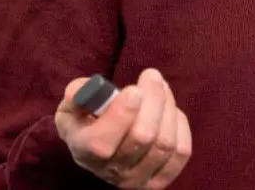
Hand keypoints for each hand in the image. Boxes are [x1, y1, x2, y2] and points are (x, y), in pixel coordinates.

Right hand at [56, 68, 192, 188]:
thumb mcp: (73, 105)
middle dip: (153, 100)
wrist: (98, 147)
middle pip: (142, 137)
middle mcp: (111, 171)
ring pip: (165, 143)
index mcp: (84, 151)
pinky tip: (169, 112)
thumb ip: (78, 94)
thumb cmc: (87, 120)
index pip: (103, 143)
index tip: (134, 89)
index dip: (122, 114)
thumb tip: (92, 88)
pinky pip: (181, 152)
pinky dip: (180, 126)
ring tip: (161, 87)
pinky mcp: (159, 181)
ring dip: (168, 108)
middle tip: (152, 76)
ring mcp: (137, 179)